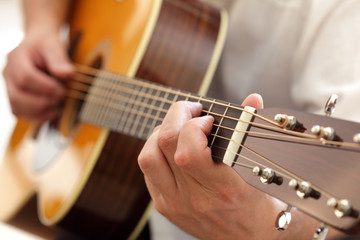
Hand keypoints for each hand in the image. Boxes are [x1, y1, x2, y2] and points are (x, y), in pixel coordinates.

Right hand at [2, 31, 73, 122]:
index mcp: (16, 58)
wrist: (38, 45)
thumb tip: (68, 73)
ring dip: (39, 113)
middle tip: (61, 98)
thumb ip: (59, 59)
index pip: (25, 77)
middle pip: (17, 97)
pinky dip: (36, 118)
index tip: (62, 89)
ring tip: (57, 108)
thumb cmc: (46, 45)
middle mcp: (8, 74)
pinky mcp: (16, 98)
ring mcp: (10, 88)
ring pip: (16, 108)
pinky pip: (20, 114)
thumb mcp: (54, 45)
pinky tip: (52, 114)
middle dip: (42, 103)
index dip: (45, 88)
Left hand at [138, 94, 338, 238]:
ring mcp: (176, 204)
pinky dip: (156, 151)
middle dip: (175, 116)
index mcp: (223, 187)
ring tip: (177, 128)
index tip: (208, 119)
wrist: (254, 238)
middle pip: (165, 145)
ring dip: (159, 133)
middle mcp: (195, 197)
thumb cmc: (261, 203)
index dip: (194, 125)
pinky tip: (171, 148)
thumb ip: (251, 130)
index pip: (189, 150)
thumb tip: (252, 99)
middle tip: (191, 111)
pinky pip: (148, 172)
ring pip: (148, 158)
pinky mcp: (166, 207)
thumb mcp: (262, 169)